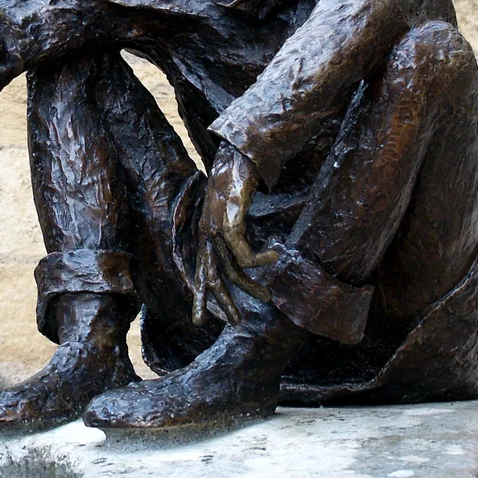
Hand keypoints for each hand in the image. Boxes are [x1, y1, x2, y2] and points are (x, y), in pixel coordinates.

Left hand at [191, 143, 278, 325]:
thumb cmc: (237, 181)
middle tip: (234, 322)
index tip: (204, 315)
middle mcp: (205, 234)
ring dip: (249, 287)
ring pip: (230, 271)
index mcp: (204, 233)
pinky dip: (261, 260)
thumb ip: (235, 230)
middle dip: (222, 302)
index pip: (201, 269)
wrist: (238, 155)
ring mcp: (215, 230)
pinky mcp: (229, 224)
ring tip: (266, 298)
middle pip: (211, 277)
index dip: (202, 293)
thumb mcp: (233, 211)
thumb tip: (246, 252)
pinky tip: (276, 257)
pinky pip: (245, 254)